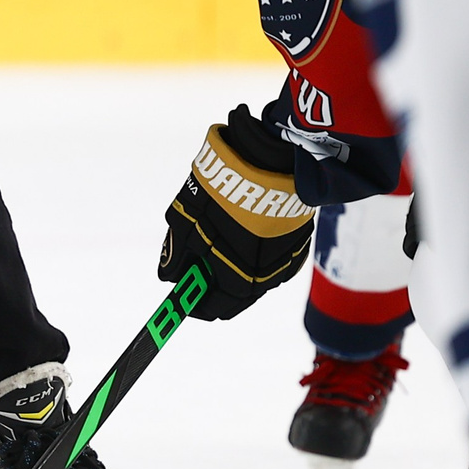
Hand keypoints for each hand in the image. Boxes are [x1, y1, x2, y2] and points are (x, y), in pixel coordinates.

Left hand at [156, 112, 316, 320]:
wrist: (266, 159)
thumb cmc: (221, 193)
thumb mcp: (185, 222)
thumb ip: (176, 255)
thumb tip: (169, 275)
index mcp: (239, 281)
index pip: (214, 308)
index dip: (195, 303)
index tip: (184, 296)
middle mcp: (267, 278)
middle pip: (237, 295)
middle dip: (215, 284)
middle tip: (199, 266)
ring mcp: (287, 259)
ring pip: (256, 275)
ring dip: (237, 267)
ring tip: (221, 241)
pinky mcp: (299, 240)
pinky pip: (273, 257)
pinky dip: (257, 252)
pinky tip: (244, 232)